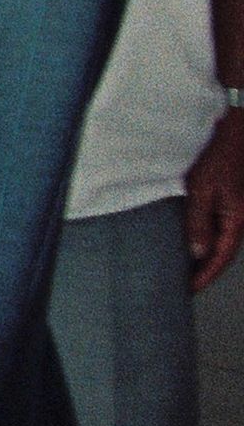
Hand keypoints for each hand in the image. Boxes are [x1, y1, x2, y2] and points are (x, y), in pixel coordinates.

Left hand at [191, 109, 243, 291]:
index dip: (205, 276)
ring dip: (209, 258)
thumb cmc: (219, 159)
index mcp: (238, 221)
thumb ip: (199, 221)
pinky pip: (224, 230)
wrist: (237, 135)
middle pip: (225, 254)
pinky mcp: (234, 204)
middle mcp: (243, 220)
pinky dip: (211, 242)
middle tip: (186, 286)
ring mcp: (240, 212)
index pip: (221, 258)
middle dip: (207, 271)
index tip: (189, 290)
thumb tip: (198, 252)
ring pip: (225, 243)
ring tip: (189, 271)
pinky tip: (198, 245)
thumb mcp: (203, 190)